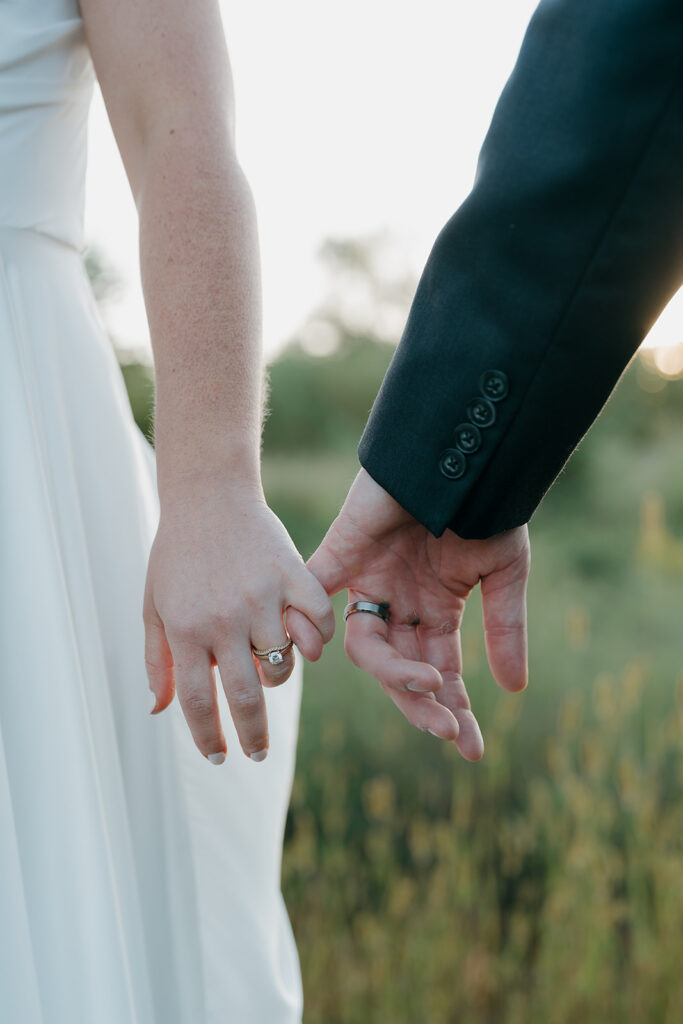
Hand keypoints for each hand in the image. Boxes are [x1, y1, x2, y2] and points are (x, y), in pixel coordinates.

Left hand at [143, 482, 334, 763]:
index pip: (198, 702)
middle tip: (258, 754)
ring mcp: (262, 597)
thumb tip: (158, 712)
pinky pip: (319, 623)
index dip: (209, 739)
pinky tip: (306, 643)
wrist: (208, 495)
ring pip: (284, 664)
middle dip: (253, 736)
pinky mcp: (293, 574)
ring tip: (269, 671)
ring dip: (278, 678)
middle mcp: (224, 618)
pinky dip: (318, 640)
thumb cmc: (176, 554)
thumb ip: (157, 661)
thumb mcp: (154, 606)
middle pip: (245, 697)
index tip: (221, 757)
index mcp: (186, 628)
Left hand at [303, 469, 529, 760]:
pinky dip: (307, 623)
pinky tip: (321, 653)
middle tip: (448, 731)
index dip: (452, 708)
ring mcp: (368, 580)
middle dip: (424, 703)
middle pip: (400, 669)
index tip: (471, 749)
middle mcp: (398, 602)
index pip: (439, 671)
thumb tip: (513, 691)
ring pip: (367, 646)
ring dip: (396, 671)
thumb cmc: (486, 505)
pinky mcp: (339, 553)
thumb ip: (505, 629)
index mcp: (436, 608)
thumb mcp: (504, 572)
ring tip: (429, 680)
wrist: (462, 452)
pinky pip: (312, 594)